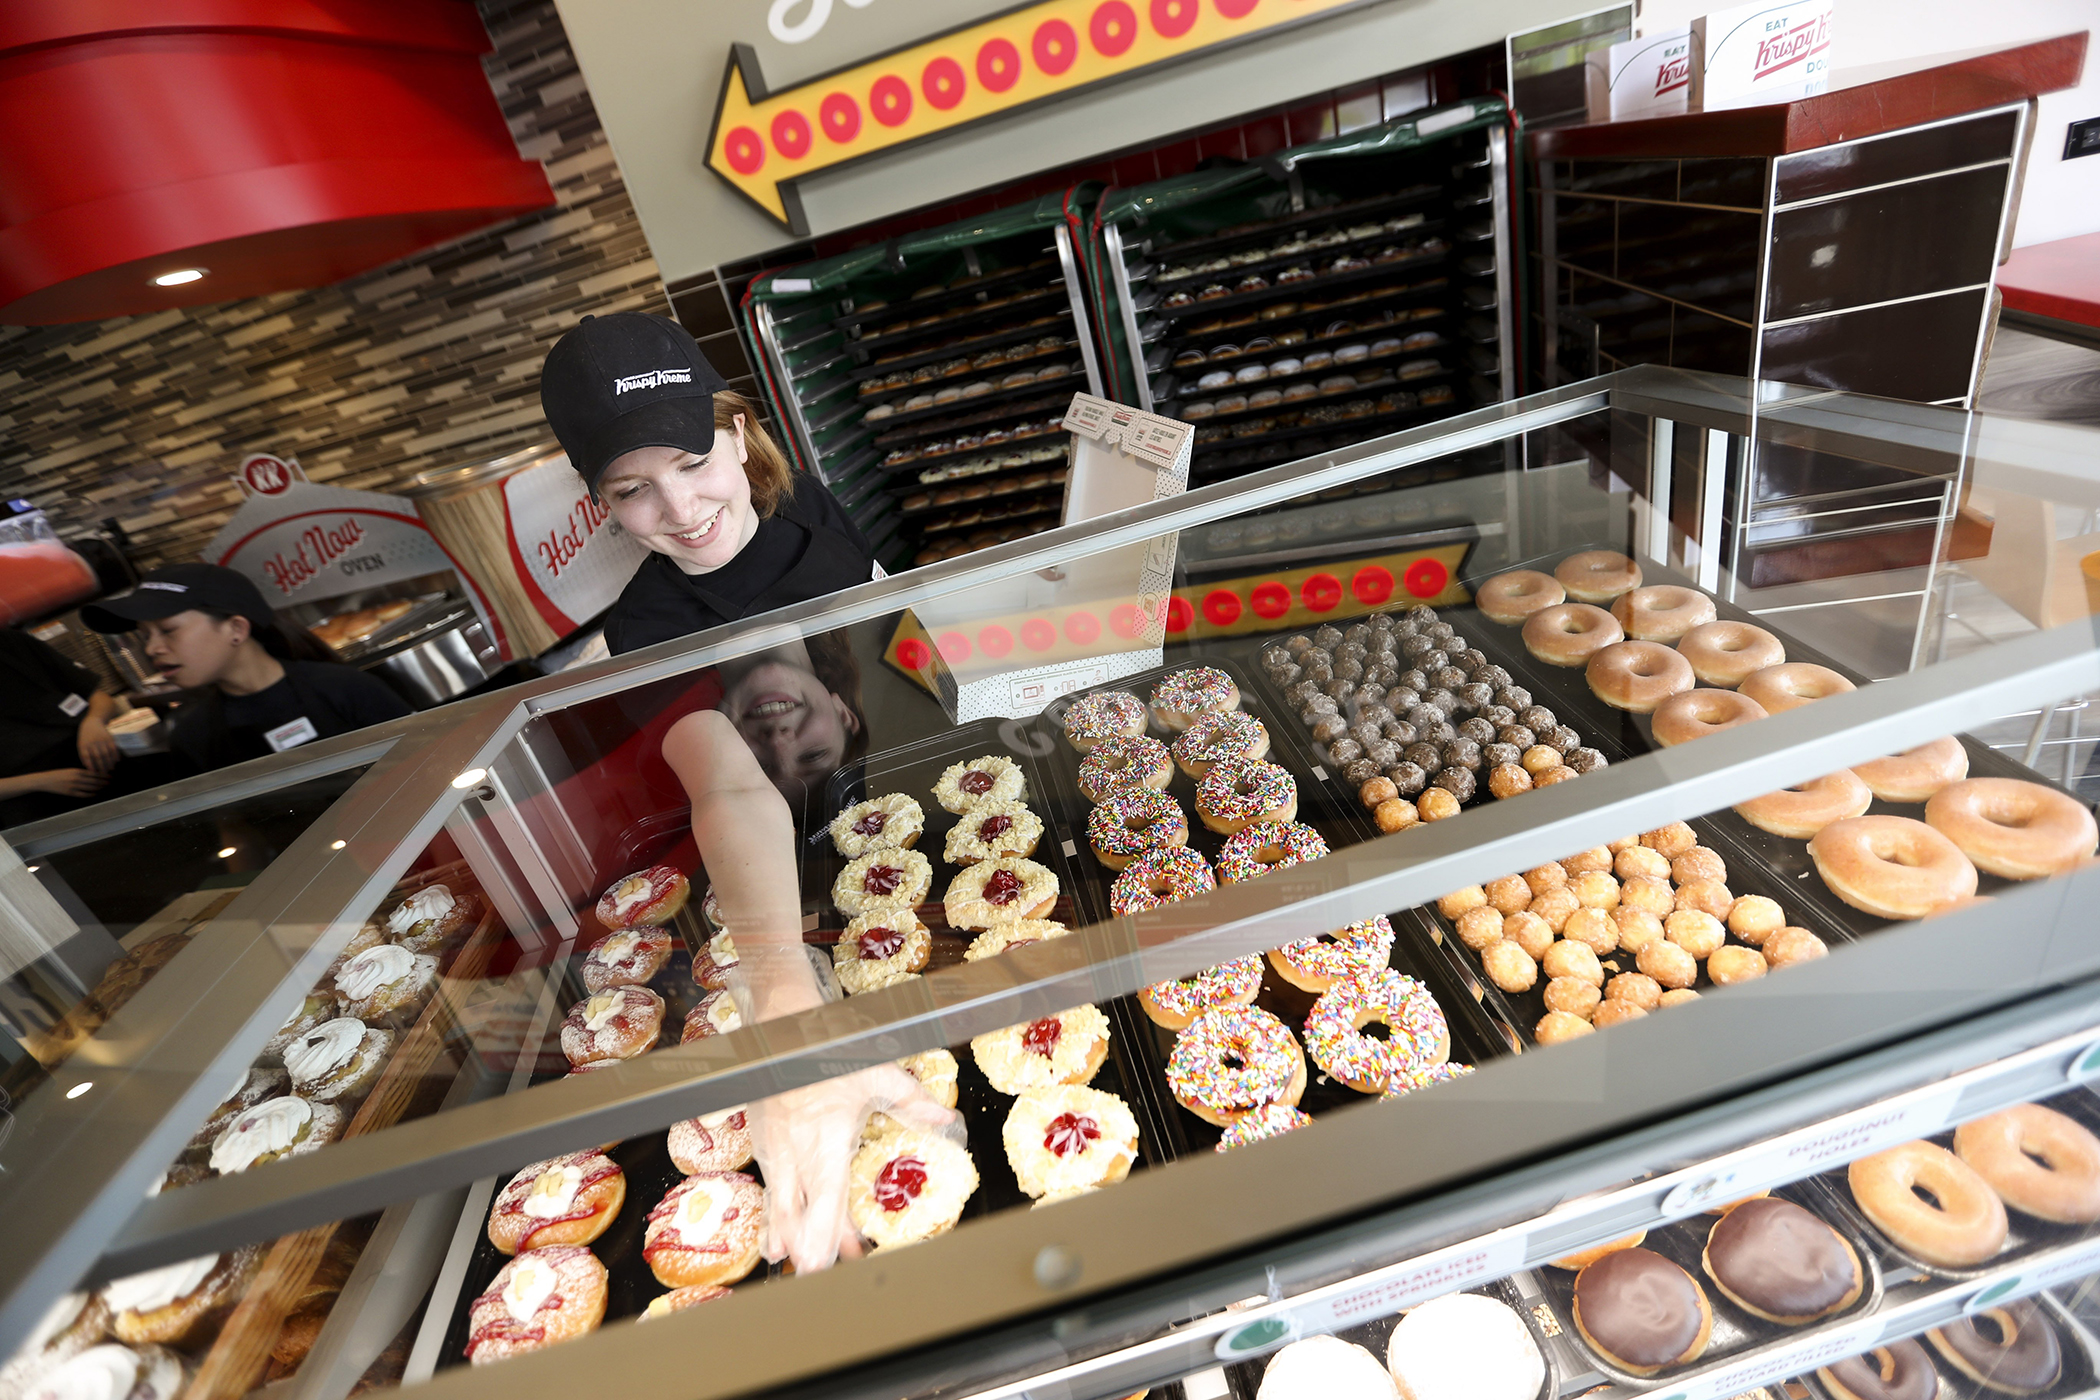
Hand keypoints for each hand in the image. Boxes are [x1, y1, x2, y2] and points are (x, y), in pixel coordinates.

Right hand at [33, 768, 107, 798]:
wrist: (44, 780)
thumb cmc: (58, 774)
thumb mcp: (70, 770)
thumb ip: (81, 772)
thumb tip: (94, 775)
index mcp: (76, 771)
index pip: (94, 773)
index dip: (103, 775)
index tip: (110, 776)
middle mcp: (76, 778)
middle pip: (94, 781)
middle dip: (104, 782)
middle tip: (111, 782)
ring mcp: (73, 786)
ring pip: (90, 788)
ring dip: (99, 788)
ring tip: (105, 787)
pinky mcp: (70, 793)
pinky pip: (83, 794)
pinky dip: (91, 794)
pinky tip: (96, 793)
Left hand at [77, 716, 117, 773]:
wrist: (92, 722)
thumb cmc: (85, 736)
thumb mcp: (81, 744)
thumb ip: (84, 754)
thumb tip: (89, 767)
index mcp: (83, 745)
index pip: (86, 757)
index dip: (90, 765)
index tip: (94, 772)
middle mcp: (92, 743)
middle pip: (98, 757)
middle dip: (102, 767)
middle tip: (105, 773)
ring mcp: (101, 740)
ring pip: (106, 754)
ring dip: (110, 763)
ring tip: (111, 768)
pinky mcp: (109, 738)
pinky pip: (113, 748)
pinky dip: (116, 755)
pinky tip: (117, 760)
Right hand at [746, 1061, 959, 1273]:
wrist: (779, 1034)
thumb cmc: (827, 1052)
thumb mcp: (876, 1073)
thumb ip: (912, 1101)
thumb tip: (946, 1121)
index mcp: (826, 1139)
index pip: (825, 1197)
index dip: (825, 1233)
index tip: (826, 1262)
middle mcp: (796, 1153)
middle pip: (799, 1213)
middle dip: (809, 1249)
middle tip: (818, 1277)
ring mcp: (776, 1152)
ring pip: (780, 1207)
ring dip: (791, 1239)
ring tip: (801, 1267)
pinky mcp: (764, 1147)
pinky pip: (770, 1190)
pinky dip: (776, 1218)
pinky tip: (778, 1242)